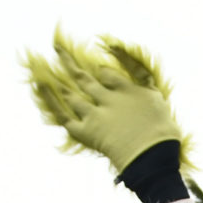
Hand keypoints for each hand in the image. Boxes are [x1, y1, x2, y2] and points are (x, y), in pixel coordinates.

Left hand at [23, 32, 186, 173]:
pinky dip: (50, 100)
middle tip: (57, 49)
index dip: (99, 71)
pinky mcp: (86, 131)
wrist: (153, 153)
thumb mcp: (157, 98)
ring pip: (72, 94)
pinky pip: (63, 115)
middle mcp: (107, 97)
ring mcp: (95, 114)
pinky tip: (41, 85)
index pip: (106, 74)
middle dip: (68, 62)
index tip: (95, 70)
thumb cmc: (162, 131)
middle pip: (84, 77)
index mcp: (126, 89)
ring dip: (58, 81)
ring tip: (45, 70)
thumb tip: (128, 61)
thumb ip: (143, 77)